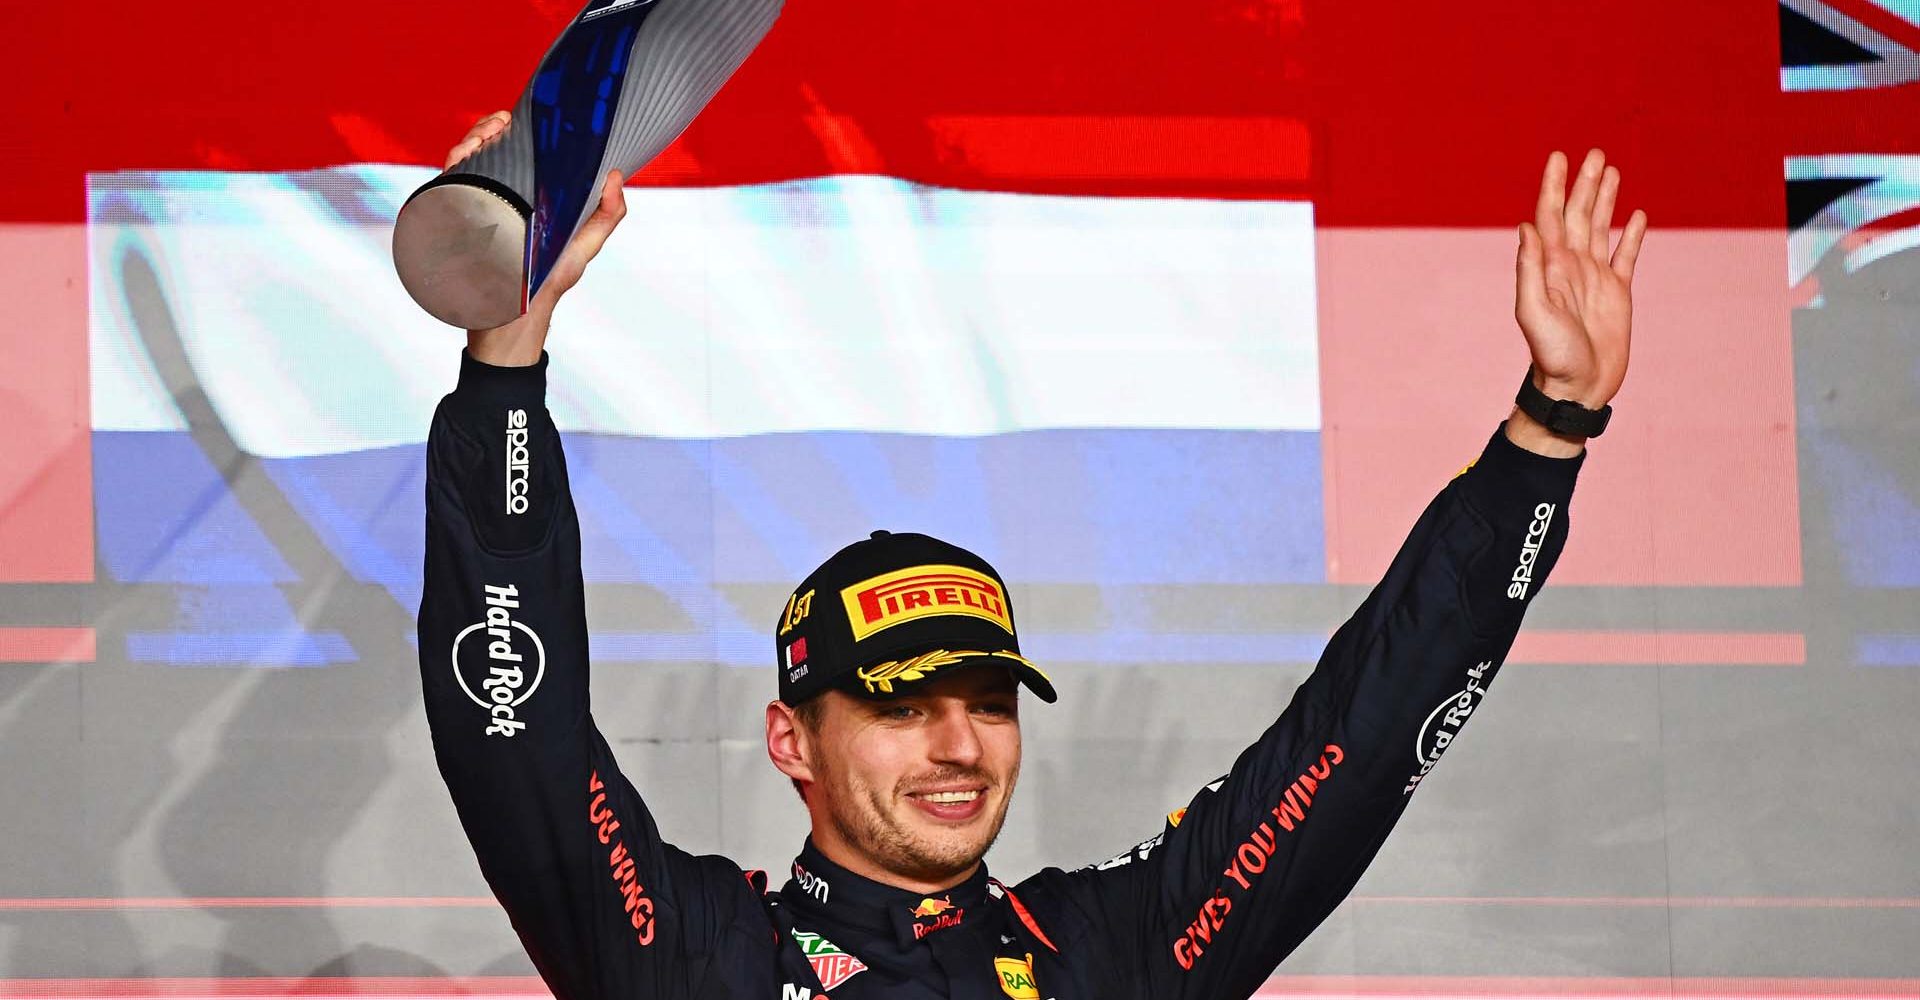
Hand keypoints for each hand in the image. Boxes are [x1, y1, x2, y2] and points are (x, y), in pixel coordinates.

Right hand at [450, 111, 629, 365]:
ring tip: (488, 132)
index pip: (517, 156)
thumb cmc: (548, 283)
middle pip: (487, 154)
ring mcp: (476, 210)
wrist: (515, 318)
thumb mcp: (583, 247)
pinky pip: (448, 186)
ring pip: (465, 164)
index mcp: (527, 198)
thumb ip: (605, 216)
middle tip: (501, 122)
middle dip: (489, 130)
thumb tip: (617, 177)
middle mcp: (499, 200)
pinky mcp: (456, 222)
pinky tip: (466, 154)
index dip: (516, 133)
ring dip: (472, 140)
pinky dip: (454, 164)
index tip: (520, 120)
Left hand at [1507, 149, 1648, 453]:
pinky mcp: (1618, 293)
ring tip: (1610, 170)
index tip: (1558, 157)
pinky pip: (1626, 256)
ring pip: (1600, 228)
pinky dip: (1632, 235)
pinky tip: (1637, 216)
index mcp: (1550, 266)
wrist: (1577, 387)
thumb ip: (1530, 269)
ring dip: (1604, 200)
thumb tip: (1527, 226)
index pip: (1550, 216)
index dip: (1554, 186)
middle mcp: (1571, 266)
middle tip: (1593, 153)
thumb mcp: (1534, 311)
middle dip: (1584, 184)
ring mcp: (1595, 278)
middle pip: (1577, 214)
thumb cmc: (1552, 355)